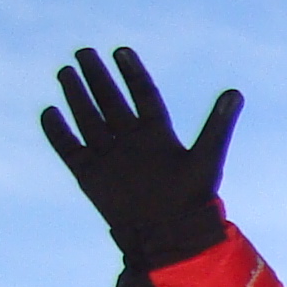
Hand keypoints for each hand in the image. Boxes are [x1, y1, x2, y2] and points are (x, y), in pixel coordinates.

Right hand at [41, 47, 241, 268]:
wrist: (171, 236)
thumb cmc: (193, 198)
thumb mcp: (208, 157)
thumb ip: (218, 124)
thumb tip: (237, 91)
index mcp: (159, 135)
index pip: (143, 96)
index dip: (132, 73)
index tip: (121, 50)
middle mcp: (133, 142)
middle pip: (111, 102)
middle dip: (98, 77)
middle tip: (84, 51)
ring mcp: (110, 157)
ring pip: (88, 119)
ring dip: (76, 96)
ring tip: (65, 72)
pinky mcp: (90, 175)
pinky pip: (69, 149)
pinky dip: (58, 132)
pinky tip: (49, 112)